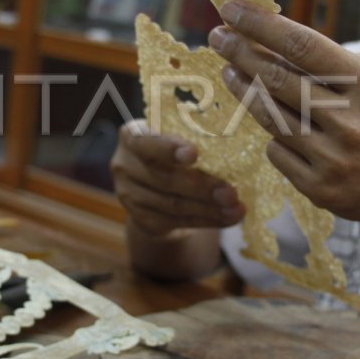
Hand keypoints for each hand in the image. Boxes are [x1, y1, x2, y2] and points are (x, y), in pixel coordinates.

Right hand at [110, 119, 245, 237]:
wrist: (153, 186)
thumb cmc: (172, 152)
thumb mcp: (175, 137)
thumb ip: (191, 138)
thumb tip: (234, 144)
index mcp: (132, 136)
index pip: (146, 142)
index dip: (169, 148)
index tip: (194, 154)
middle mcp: (124, 165)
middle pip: (164, 179)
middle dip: (201, 187)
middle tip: (230, 193)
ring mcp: (129, 195)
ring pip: (173, 205)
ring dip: (209, 209)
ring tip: (235, 208)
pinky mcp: (141, 219)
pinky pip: (177, 222)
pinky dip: (207, 220)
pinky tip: (227, 218)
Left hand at [208, 0, 359, 228]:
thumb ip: (336, 66)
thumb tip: (274, 39)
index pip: (302, 46)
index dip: (261, 25)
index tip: (232, 9)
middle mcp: (350, 123)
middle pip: (278, 80)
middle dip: (241, 53)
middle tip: (218, 36)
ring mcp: (333, 160)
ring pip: (271, 117)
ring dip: (244, 90)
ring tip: (229, 71)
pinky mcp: (320, 190)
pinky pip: (278, 152)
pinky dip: (274, 135)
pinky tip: (273, 121)